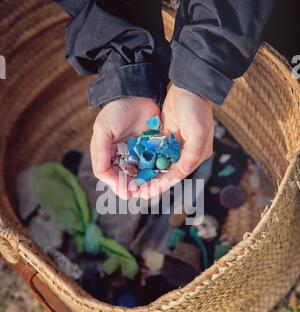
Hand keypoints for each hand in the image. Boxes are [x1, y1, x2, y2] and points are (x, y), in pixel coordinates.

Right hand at [91, 97, 159, 199]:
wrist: (138, 93)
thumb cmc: (117, 111)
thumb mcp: (103, 131)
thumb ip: (100, 155)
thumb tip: (105, 179)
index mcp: (108, 155)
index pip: (111, 176)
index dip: (118, 185)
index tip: (126, 192)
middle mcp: (123, 157)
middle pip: (127, 178)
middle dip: (133, 188)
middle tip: (141, 194)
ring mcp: (139, 154)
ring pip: (141, 174)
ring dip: (146, 184)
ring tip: (151, 190)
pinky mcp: (153, 149)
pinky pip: (154, 165)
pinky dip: (156, 173)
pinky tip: (160, 178)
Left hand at [136, 84, 213, 199]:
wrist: (190, 84)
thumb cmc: (196, 107)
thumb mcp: (198, 130)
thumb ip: (191, 153)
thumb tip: (183, 170)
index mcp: (197, 154)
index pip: (178, 174)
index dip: (163, 184)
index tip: (149, 192)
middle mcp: (187, 152)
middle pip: (168, 173)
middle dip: (153, 183)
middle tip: (138, 192)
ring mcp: (176, 144)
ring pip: (160, 165)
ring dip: (148, 174)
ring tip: (134, 183)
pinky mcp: (166, 136)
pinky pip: (155, 153)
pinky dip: (146, 160)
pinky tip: (134, 166)